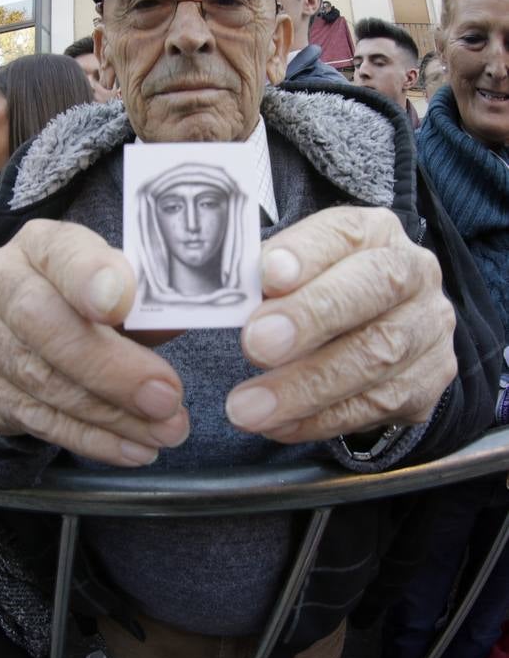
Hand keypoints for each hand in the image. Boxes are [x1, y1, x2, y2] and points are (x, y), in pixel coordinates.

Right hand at [0, 220, 188, 465]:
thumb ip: (144, 299)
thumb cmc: (85, 299)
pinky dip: (92, 439)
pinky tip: (133, 448)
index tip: (122, 303)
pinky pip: (37, 420)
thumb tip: (176, 320)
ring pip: (42, 383)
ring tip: (165, 431)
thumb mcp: (118, 284)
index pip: (61, 252)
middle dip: (111, 369)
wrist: (23, 329)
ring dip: (111, 416)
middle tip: (165, 399)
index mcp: (40, 244)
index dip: (90, 277)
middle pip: (43, 325)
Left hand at [225, 207, 456, 443]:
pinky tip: (278, 425)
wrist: (375, 332)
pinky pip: (377, 405)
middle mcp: (414, 272)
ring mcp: (428, 328)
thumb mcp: (295, 271)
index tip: (267, 277)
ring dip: (305, 387)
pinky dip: (320, 419)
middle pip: (372, 289)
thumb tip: (229, 294)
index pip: (343, 233)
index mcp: (374, 232)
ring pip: (376, 357)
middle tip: (255, 345)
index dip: (305, 254)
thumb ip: (266, 278)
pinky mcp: (429, 381)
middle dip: (310, 319)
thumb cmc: (319, 293)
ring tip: (248, 407)